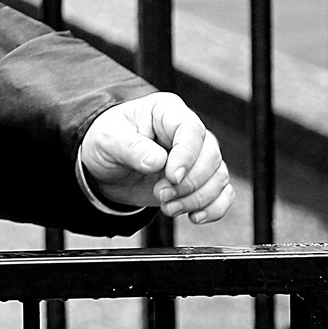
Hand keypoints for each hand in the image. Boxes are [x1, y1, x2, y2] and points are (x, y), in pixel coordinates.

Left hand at [79, 92, 233, 223]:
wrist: (104, 167)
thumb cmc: (106, 142)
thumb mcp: (108, 140)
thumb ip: (132, 148)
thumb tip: (158, 161)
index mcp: (166, 112)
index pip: (191, 130)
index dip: (187, 155)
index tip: (171, 176)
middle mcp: (187, 132)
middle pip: (210, 156)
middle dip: (188, 183)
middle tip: (161, 194)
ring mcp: (196, 156)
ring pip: (218, 177)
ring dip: (196, 198)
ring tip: (168, 207)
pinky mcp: (200, 180)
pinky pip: (223, 194)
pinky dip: (214, 209)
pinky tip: (194, 216)